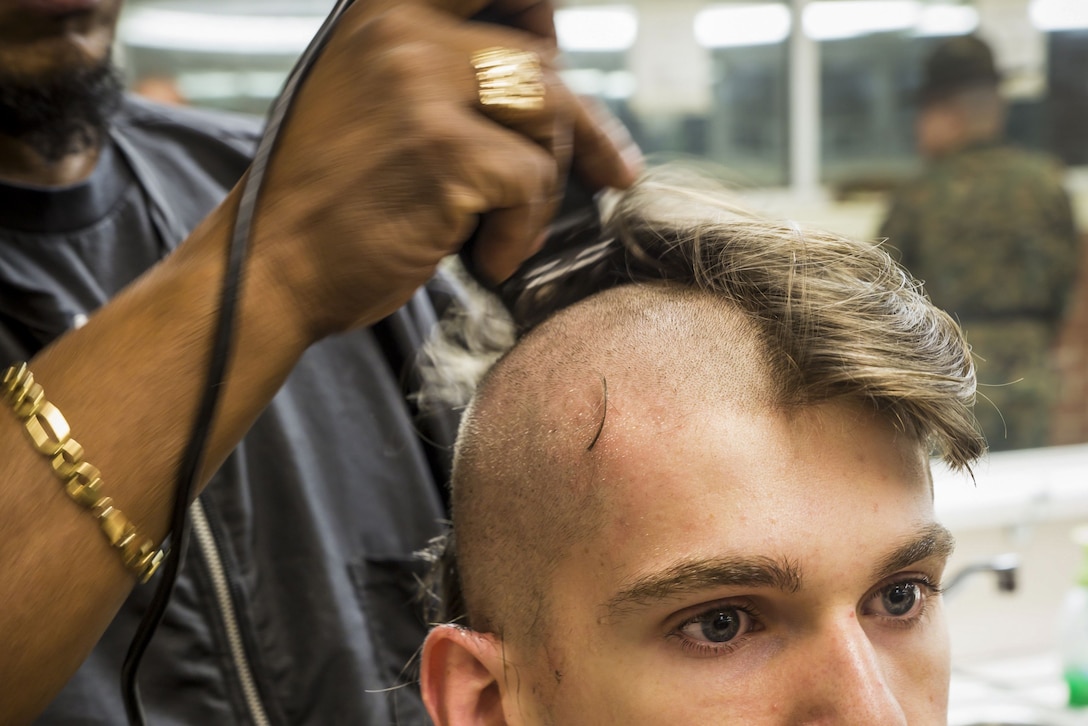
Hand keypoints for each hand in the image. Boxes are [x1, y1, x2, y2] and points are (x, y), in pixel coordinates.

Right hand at [251, 0, 637, 340]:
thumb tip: (545, 74)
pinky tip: (485, 256)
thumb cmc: (327, 199)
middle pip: (537, 60)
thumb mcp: (367, 98)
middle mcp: (400, 31)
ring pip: (546, 112)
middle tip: (602, 171)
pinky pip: (533, 178)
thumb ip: (437, 69)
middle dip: (574, 126)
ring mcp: (420, 85)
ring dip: (544, 182)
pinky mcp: (444, 150)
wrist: (268, 271)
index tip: (555, 56)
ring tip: (505, 228)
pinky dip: (523, 229)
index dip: (538, 16)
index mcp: (381, 10)